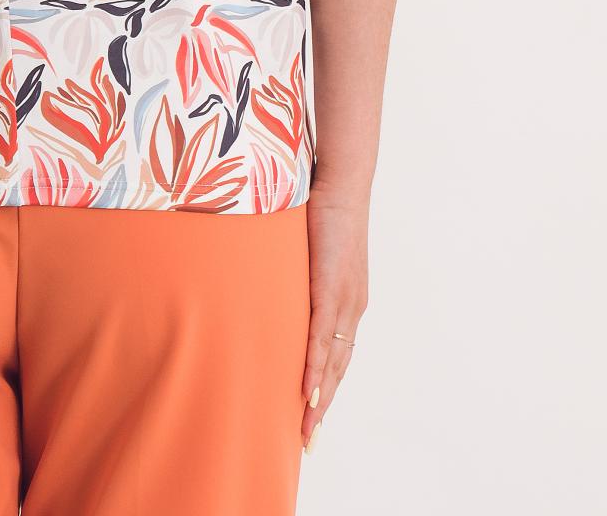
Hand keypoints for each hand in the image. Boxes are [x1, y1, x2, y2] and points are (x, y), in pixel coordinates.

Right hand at [300, 181, 368, 449]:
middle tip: (307, 440)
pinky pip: (322, 336)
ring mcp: (345, 300)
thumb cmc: (319, 211)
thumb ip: (297, 276)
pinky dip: (315, 366)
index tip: (312, 418)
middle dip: (323, 406)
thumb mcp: (306, 253)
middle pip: (338, 368)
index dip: (325, 388)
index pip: (338, 356)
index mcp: (348, 301)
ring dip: (319, 398)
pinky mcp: (333, 287)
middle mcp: (352, 307)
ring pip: (332, 360)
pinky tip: (308, 391)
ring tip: (306, 428)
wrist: (339, 182)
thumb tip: (271, 286)